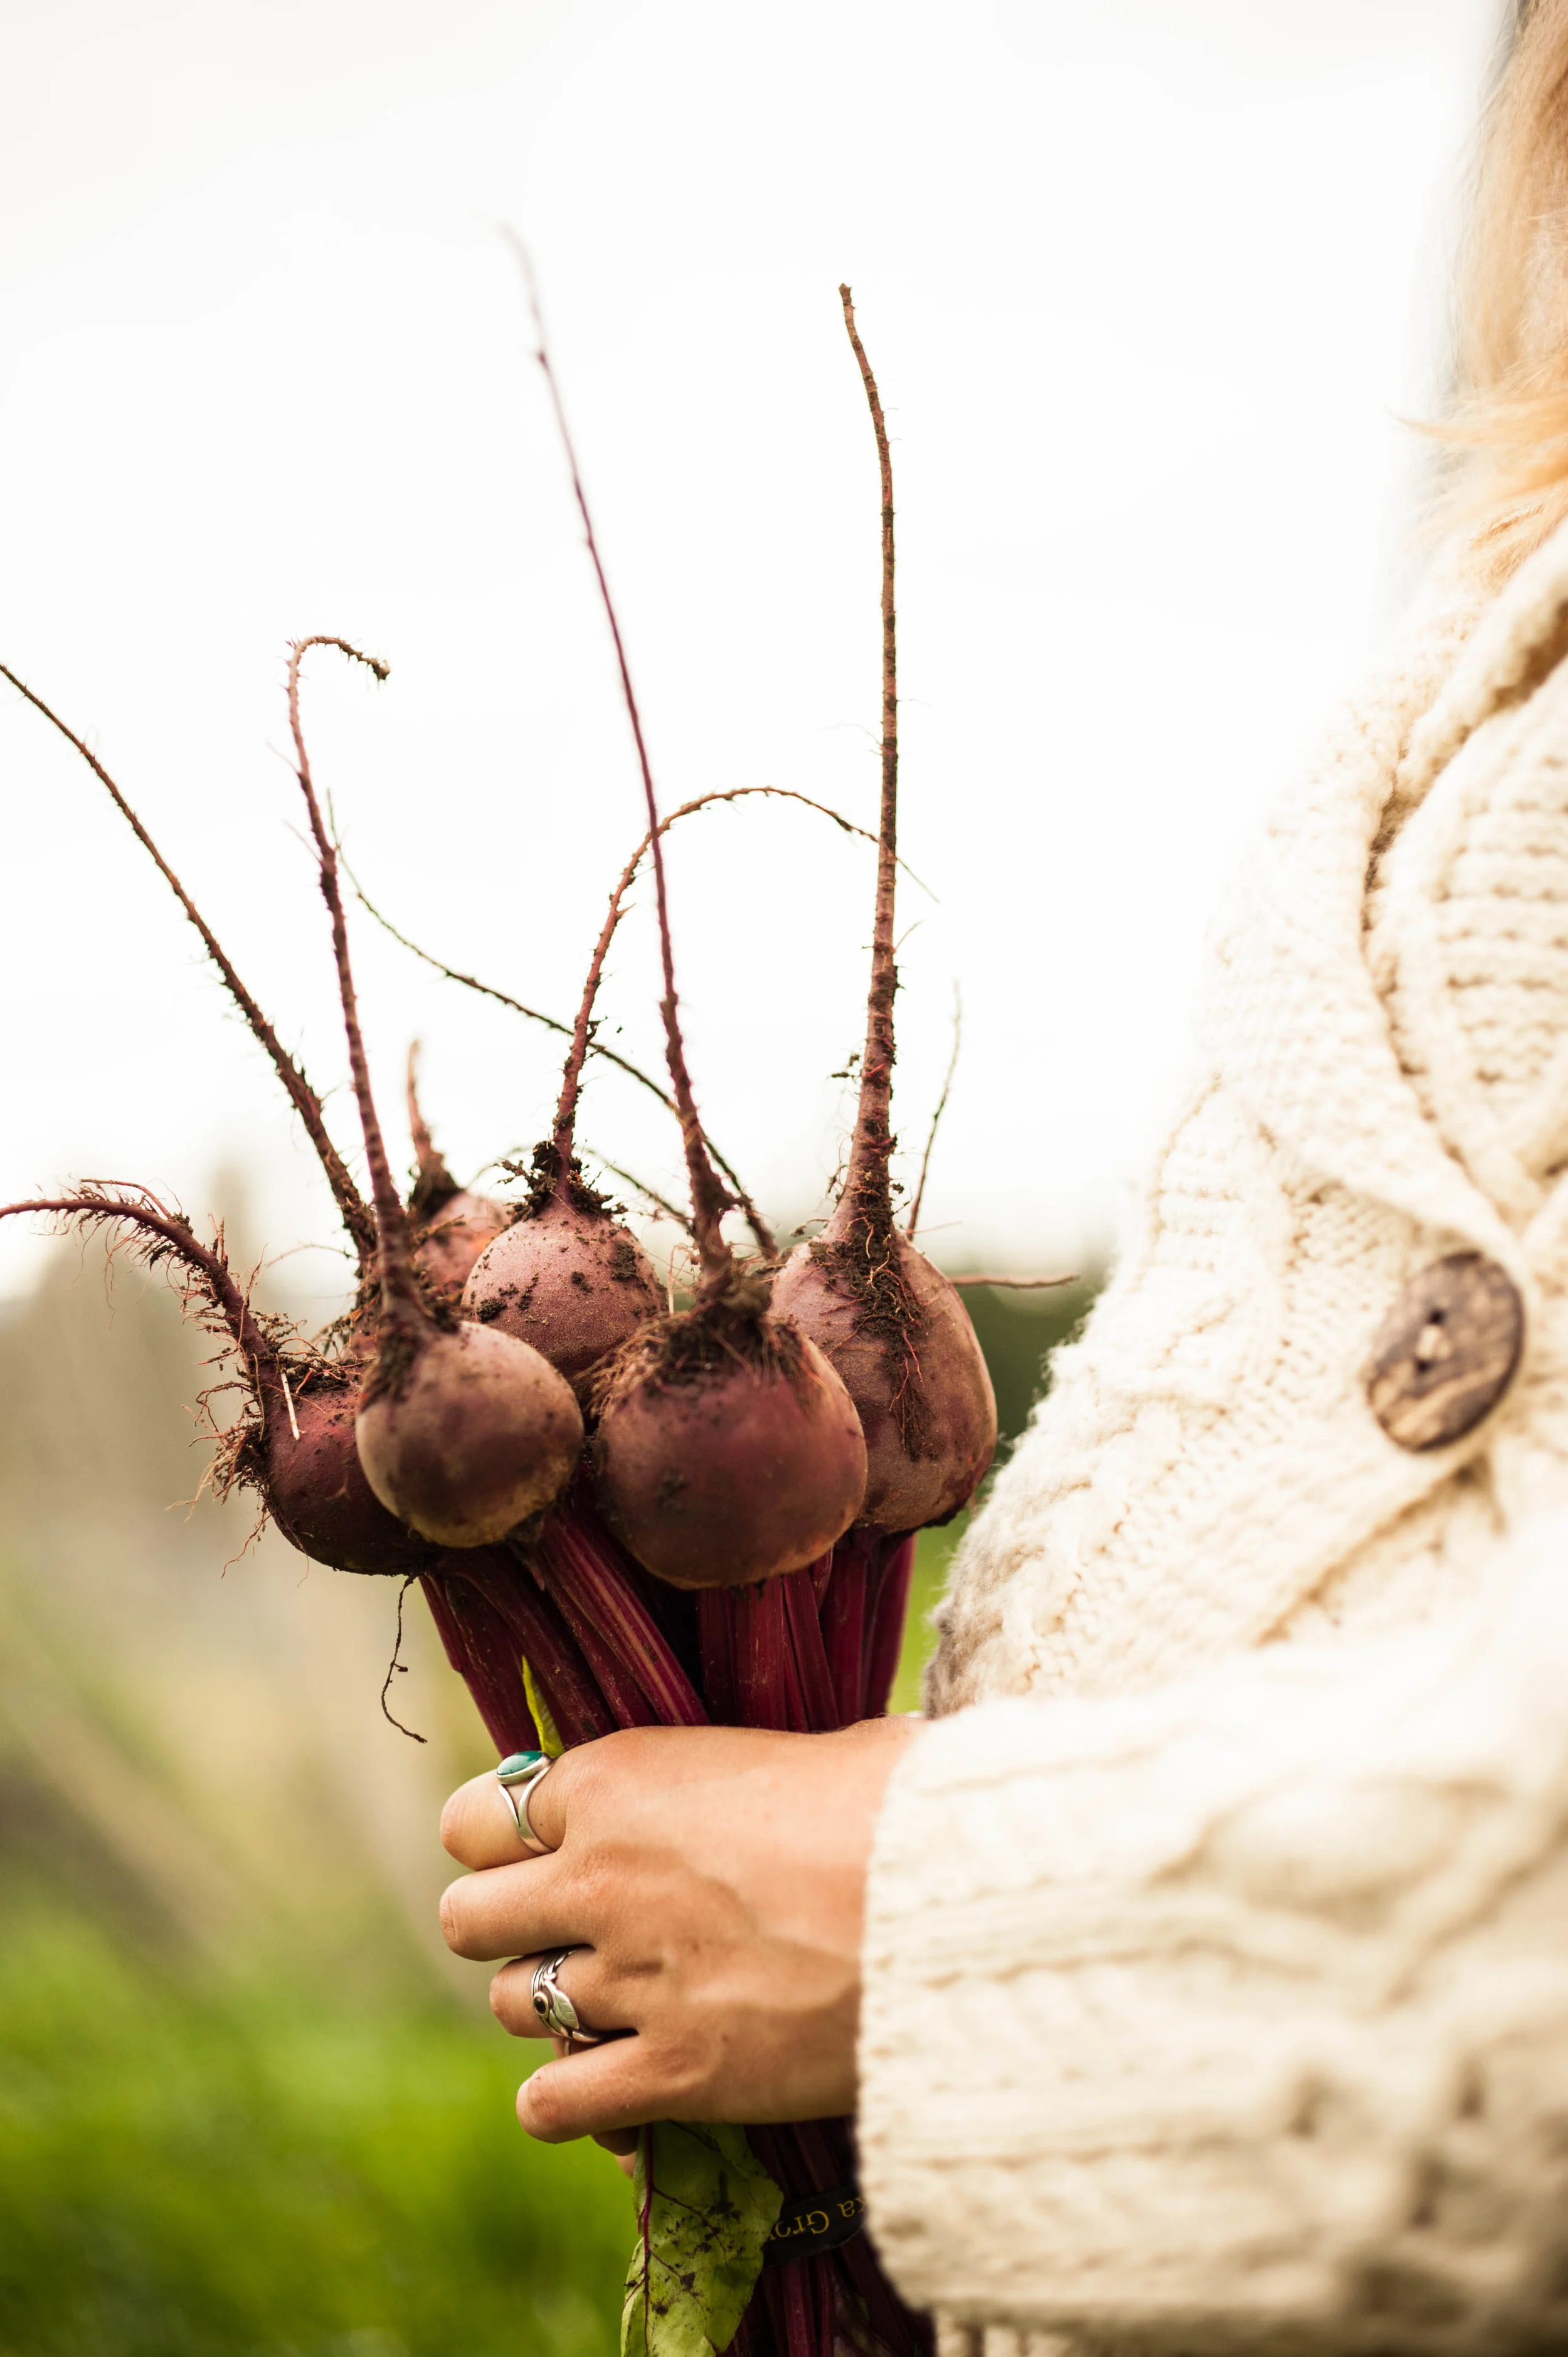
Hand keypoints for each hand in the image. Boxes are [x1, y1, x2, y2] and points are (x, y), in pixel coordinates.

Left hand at [438, 1715, 921, 2143]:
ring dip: (551, 2008)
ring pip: (512, 2006)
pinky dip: (570, 2103)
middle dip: (510, 1927)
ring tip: (613, 2003)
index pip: (476, 1817)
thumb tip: (756, 1781)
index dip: (504, 1839)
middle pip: (468, 1919)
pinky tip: (615, 2086)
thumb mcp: (803, 1748)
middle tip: (571, 1932)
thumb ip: (734, 1773)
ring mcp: (630, 1978)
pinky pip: (553, 2104)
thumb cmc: (904, 1801)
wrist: (960, 1902)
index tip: (542, 1851)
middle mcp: (600, 1876)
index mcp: (620, 1778)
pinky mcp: (673, 2072)